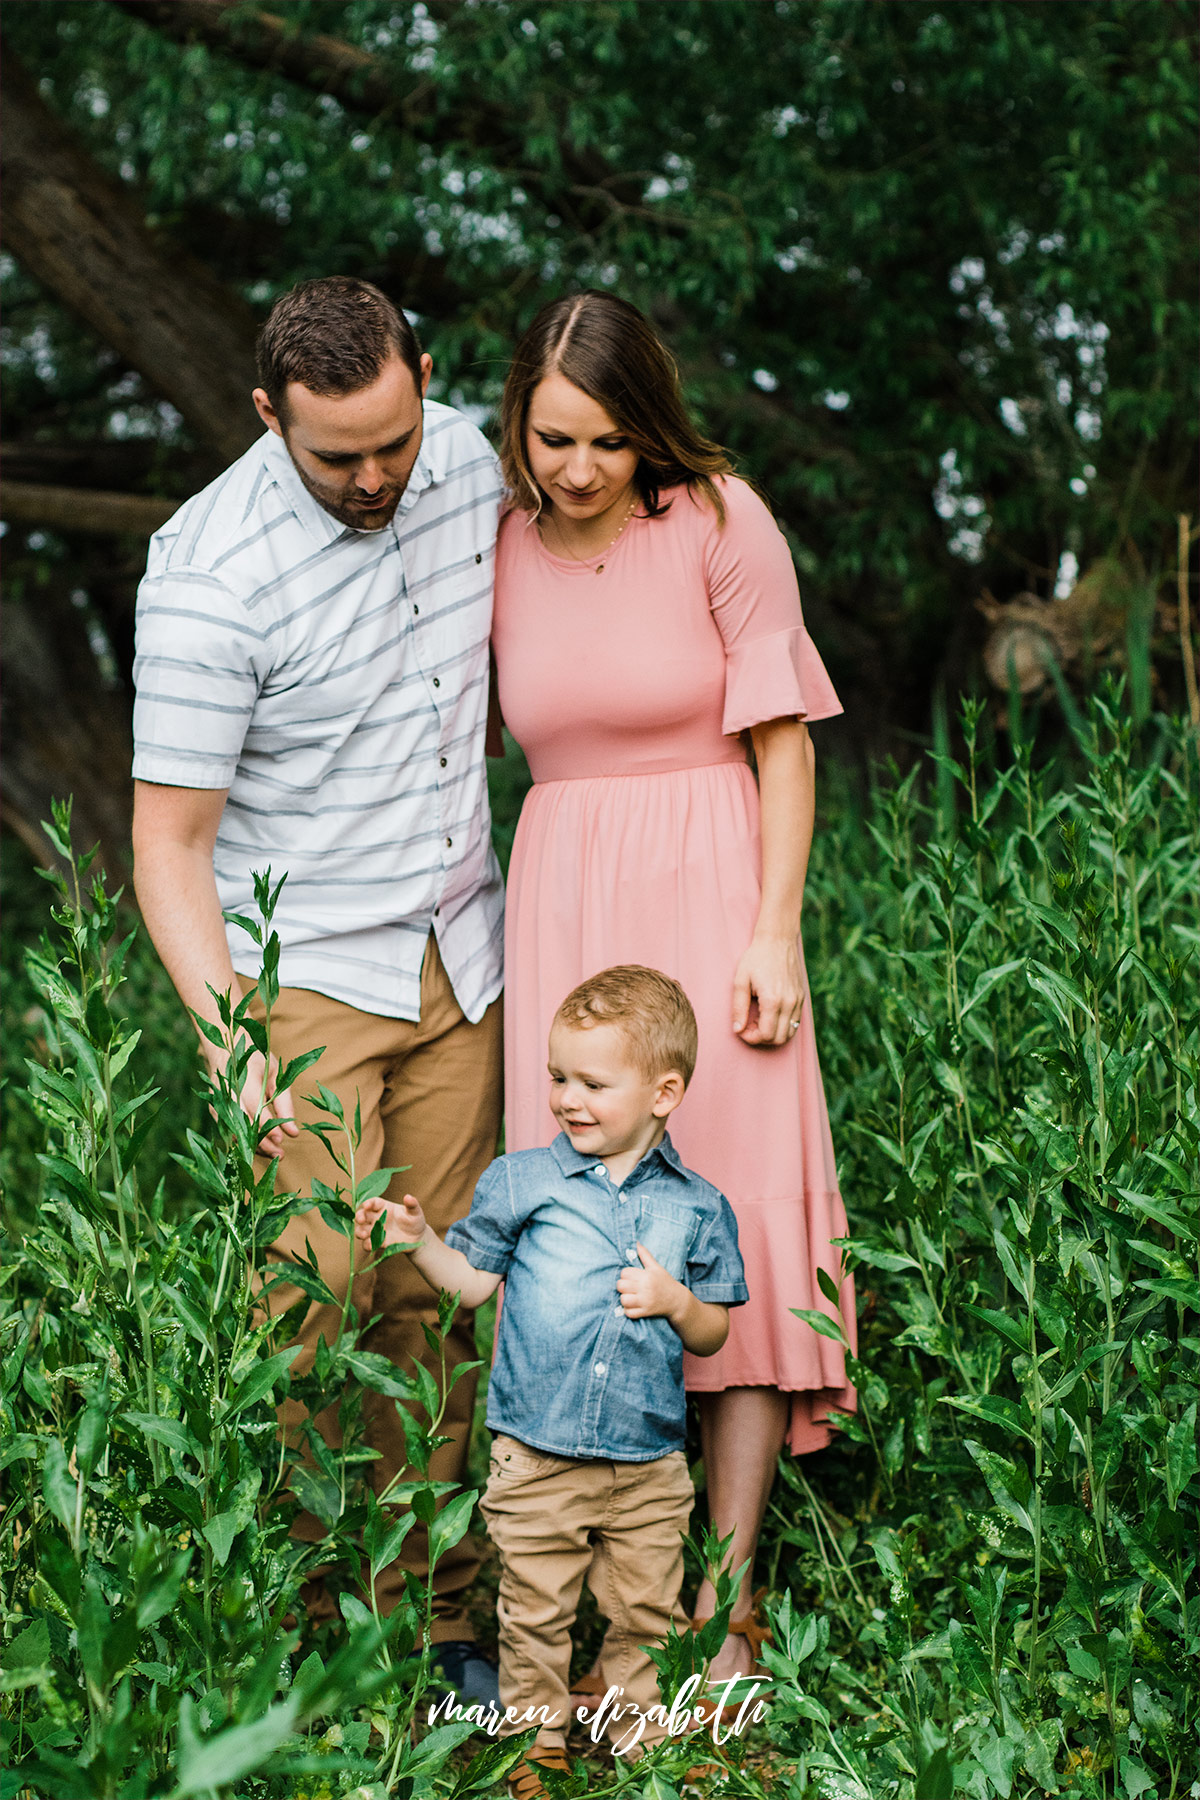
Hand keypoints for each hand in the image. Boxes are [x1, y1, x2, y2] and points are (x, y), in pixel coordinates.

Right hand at [205, 1039, 297, 1154]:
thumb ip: (284, 1102)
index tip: (281, 1140)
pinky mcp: (215, 1112)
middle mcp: (227, 1094)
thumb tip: (293, 1132)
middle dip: (263, 1143)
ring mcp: (219, 1104)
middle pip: (244, 1125)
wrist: (226, 1050)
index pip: (255, 1107)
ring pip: (236, 1132)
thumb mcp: (275, 1074)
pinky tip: (260, 1147)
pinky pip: (230, 1132)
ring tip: (274, 1154)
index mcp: (243, 1079)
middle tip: (281, 1154)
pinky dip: (245, 1141)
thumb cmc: (256, 1060)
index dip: (267, 1126)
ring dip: (254, 1146)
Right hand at [354, 1192, 427, 1253]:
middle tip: (361, 1219)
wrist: (418, 1238)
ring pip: (361, 1230)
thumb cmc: (415, 1221)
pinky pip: (368, 1243)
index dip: (369, 1203)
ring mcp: (376, 1231)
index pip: (373, 1202)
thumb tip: (408, 1197)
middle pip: (363, 1215)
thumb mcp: (415, 1212)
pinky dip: (367, 1245)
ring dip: (360, 1232)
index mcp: (384, 1207)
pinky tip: (371, 1245)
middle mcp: (377, 1218)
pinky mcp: (378, 1242)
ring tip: (364, 1235)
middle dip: (359, 1216)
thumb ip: (412, 1205)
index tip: (367, 1206)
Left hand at [617, 1243, 683, 1321]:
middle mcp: (645, 1288)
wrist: (677, 1301)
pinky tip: (633, 1306)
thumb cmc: (665, 1281)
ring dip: (625, 1298)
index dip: (626, 1275)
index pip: (624, 1273)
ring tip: (630, 1296)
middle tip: (629, 1287)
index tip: (631, 1277)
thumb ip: (645, 1255)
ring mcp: (645, 1302)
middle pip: (621, 1286)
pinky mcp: (645, 1312)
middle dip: (623, 1286)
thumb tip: (636, 1243)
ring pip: (623, 1300)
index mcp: (647, 1276)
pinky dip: (628, 1310)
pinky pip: (628, 1313)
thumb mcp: (656, 1267)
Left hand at [731, 932, 805, 1046]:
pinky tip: (769, 1014)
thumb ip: (738, 1007)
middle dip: (761, 1038)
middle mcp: (789, 1003)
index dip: (751, 1038)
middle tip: (748, 1026)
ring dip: (773, 1034)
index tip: (741, 1029)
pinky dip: (782, 1025)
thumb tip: (737, 1029)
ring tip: (759, 1021)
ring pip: (789, 1033)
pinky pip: (795, 1022)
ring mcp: (798, 1001)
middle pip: (779, 1038)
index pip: (766, 1034)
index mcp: (773, 1000)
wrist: (778, 940)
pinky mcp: (801, 997)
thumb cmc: (756, 958)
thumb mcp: (740, 980)